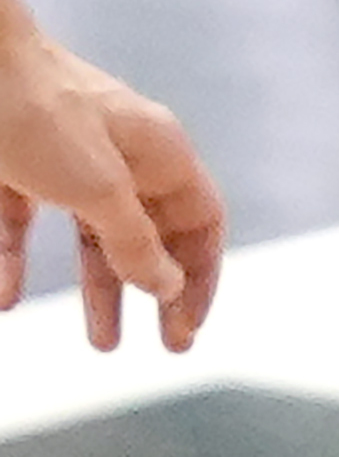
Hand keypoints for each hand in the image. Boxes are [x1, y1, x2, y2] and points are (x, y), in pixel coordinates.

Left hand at [0, 0, 225, 350]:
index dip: (201, 279)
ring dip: (96, 291)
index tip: (186, 327)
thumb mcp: (99, 191)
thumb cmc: (33, 109)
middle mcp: (119, 155)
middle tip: (162, 347)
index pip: (202, 225)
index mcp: (160, 153)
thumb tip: (166, 286)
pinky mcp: (11, 162)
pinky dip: (16, 263)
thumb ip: (136, 245)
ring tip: (101, 343)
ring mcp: (62, 158)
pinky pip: (22, 224)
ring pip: (89, 236)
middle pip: (149, 237)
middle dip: (153, 295)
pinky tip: (7, 300)